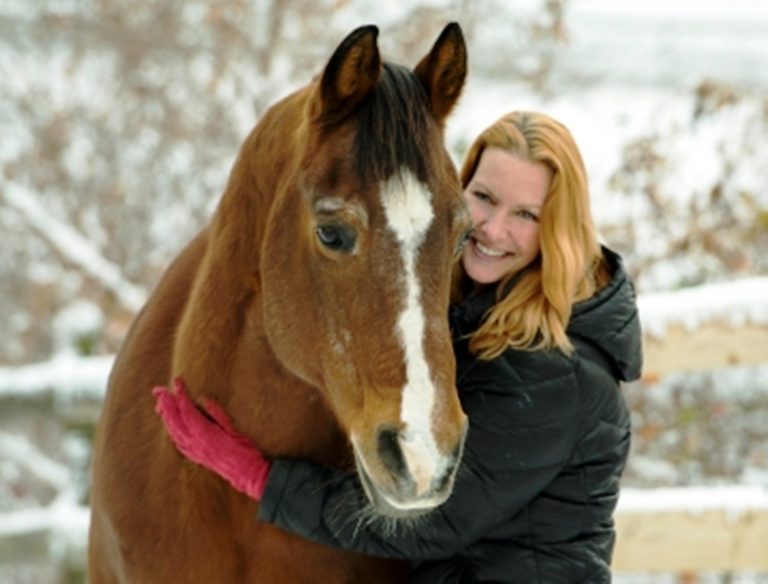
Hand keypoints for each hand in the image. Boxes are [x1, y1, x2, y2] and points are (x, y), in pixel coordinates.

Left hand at [153, 378, 270, 499]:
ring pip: (173, 431)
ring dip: (165, 415)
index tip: (177, 381)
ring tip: (160, 403)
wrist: (247, 474)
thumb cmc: (244, 450)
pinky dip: (171, 429)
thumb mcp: (233, 428)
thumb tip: (203, 400)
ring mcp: (193, 451)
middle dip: (165, 403)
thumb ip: (217, 414)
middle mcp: (195, 443)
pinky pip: (177, 441)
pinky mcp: (195, 456)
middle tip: (158, 390)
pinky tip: (170, 424)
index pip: (187, 410)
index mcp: (204, 433)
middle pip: (174, 420)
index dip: (180, 394)